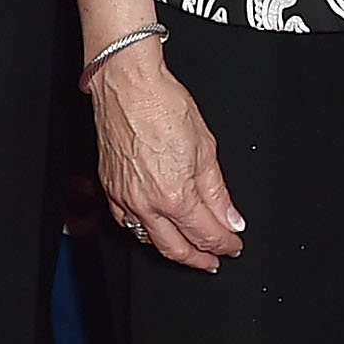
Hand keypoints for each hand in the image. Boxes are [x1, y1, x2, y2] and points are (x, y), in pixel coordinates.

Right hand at [89, 44, 244, 271]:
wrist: (127, 84)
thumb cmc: (162, 104)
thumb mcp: (205, 147)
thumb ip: (218, 191)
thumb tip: (231, 218)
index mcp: (176, 194)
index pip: (206, 234)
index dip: (225, 244)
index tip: (234, 244)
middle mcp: (147, 203)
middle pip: (177, 247)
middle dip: (199, 258)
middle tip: (214, 259)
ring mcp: (125, 197)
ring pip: (149, 240)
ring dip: (172, 249)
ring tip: (188, 248)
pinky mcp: (109, 187)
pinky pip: (126, 222)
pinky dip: (143, 232)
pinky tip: (154, 228)